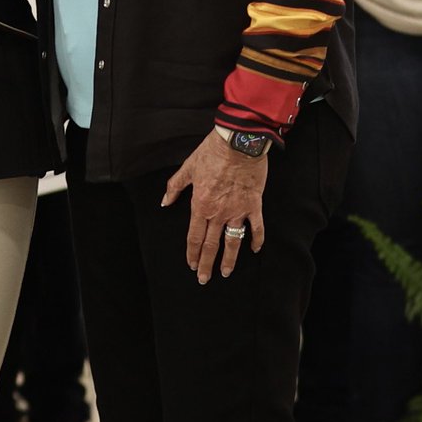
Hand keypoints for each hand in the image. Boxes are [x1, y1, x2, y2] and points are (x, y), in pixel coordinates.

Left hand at [162, 130, 266, 283]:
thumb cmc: (211, 152)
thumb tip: (165, 202)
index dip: (192, 253)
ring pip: (232, 242)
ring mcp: (237, 211)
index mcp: (200, 205)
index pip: (194, 236)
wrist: (238, 143)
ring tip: (226, 272)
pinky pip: (256, 228)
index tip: (190, 265)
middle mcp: (218, 212)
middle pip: (210, 244)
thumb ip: (175, 187)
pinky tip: (254, 250)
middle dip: (206, 264)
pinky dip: (256, 240)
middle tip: (204, 279)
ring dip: (229, 259)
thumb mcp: (188, 168)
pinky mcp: (253, 205)